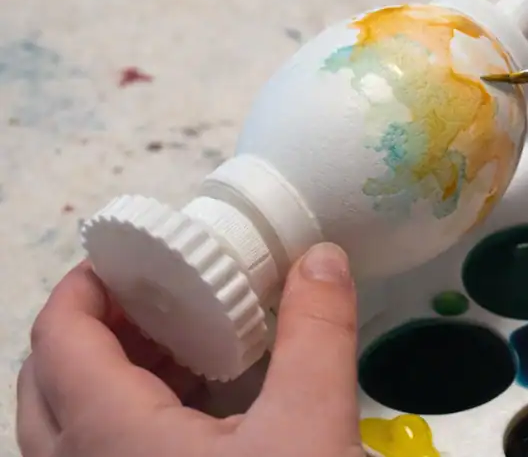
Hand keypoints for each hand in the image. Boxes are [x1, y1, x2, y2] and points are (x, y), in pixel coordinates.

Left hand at [17, 243, 363, 456]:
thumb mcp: (312, 426)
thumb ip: (316, 332)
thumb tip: (320, 256)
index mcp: (107, 437)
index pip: (60, 336)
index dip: (86, 283)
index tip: (135, 252)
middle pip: (47, 378)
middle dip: (97, 324)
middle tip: (162, 294)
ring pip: (65, 424)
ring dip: (110, 371)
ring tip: (184, 343)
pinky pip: (95, 455)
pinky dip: (127, 414)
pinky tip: (195, 411)